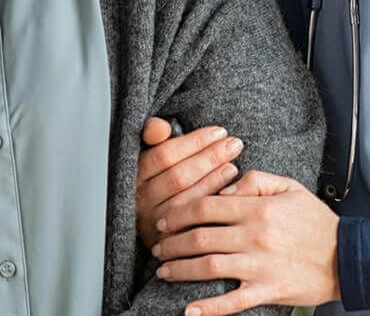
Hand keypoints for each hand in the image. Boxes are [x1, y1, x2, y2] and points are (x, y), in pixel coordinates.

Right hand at [136, 118, 243, 250]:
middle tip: (234, 144)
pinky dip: (212, 203)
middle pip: (177, 177)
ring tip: (233, 165)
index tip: (219, 132)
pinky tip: (229, 190)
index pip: (164, 155)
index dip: (194, 142)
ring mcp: (153, 223)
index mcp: (135, 175)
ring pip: (186, 200)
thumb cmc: (160, 177)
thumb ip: (152, 134)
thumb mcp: (153, 153)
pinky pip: (193, 222)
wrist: (156, 223)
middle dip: (210, 157)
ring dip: (213, 180)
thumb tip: (160, 127)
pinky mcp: (167, 242)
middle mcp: (140, 201)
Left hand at [151, 170, 339, 315]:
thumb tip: (223, 189)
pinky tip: (188, 310)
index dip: (178, 212)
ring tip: (164, 270)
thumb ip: (255, 180)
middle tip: (157, 247)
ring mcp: (260, 266)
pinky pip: (231, 302)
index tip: (164, 219)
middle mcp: (255, 236)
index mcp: (258, 208)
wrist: (348, 257)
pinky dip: (207, 308)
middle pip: (199, 237)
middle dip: (171, 242)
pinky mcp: (267, 290)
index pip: (206, 206)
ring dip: (180, 269)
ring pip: (207, 267)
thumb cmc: (317, 222)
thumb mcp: (290, 187)